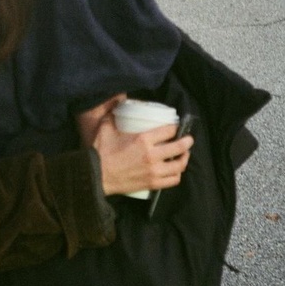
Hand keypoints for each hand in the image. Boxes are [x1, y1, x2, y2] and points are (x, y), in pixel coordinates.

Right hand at [77, 96, 192, 195]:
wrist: (96, 175)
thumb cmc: (101, 151)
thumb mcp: (106, 127)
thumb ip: (113, 114)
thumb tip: (116, 101)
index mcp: (143, 139)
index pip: (168, 131)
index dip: (174, 126)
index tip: (175, 125)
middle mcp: (152, 155)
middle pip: (179, 147)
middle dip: (187, 141)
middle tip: (188, 139)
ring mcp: (154, 171)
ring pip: (179, 165)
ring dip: (185, 158)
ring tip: (184, 154)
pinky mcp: (152, 184)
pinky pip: (173, 180)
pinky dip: (177, 174)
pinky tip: (175, 170)